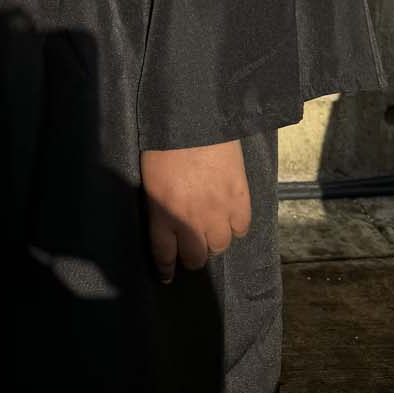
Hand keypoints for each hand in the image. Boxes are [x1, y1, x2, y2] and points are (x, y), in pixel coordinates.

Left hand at [140, 140, 250, 282]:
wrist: (195, 116)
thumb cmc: (165, 140)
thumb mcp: (151, 176)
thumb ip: (158, 202)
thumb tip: (166, 220)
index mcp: (162, 211)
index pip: (164, 254)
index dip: (166, 268)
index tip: (167, 276)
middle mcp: (190, 219)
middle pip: (195, 257)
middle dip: (192, 256)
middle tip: (193, 247)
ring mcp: (217, 211)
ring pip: (220, 246)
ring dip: (215, 241)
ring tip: (213, 230)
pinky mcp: (239, 198)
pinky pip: (241, 228)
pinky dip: (236, 226)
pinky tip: (231, 216)